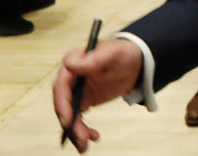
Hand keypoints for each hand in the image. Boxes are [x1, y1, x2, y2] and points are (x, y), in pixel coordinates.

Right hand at [53, 38, 143, 152]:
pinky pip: (78, 118)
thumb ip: (92, 60)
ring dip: (75, 132)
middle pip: (63, 104)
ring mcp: (76, 91)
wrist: (136, 62)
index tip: (68, 119)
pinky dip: (82, 130)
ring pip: (69, 115)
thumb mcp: (112, 54)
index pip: (61, 86)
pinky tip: (94, 137)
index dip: (62, 104)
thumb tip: (69, 65)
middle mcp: (71, 79)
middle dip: (69, 123)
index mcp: (73, 64)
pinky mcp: (84, 100)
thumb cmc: (124, 53)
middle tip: (80, 139)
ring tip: (85, 146)